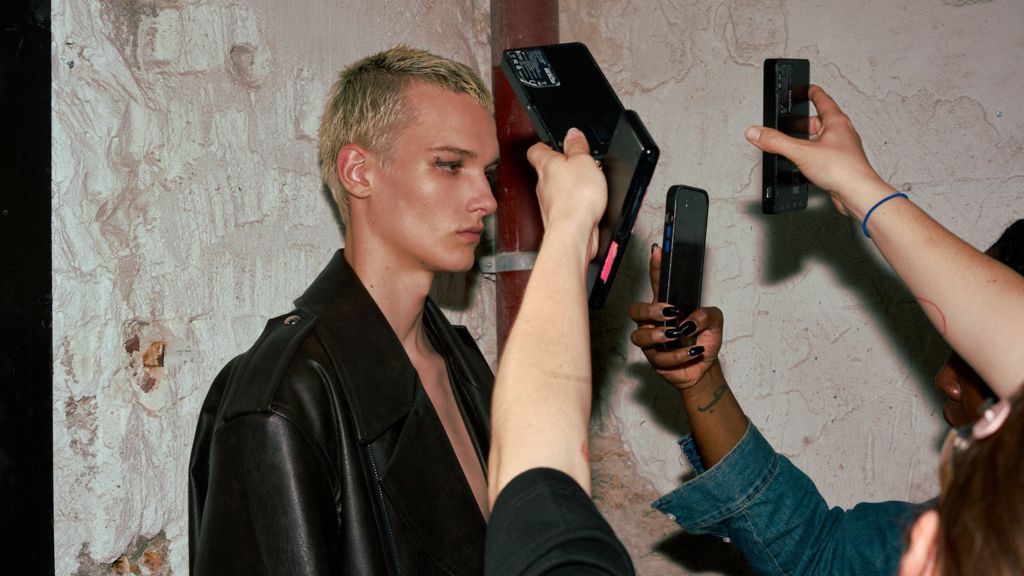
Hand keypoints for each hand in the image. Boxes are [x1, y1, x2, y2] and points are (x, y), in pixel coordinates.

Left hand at [527, 128, 607, 259]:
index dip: (545, 145)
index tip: (556, 143)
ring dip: (570, 186)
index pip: (536, 150)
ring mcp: (549, 203)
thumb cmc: (575, 199)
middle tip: (579, 163)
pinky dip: (575, 202)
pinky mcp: (559, 218)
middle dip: (562, 166)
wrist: (574, 233)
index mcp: (546, 165)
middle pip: (548, 170)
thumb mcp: (583, 161)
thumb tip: (573, 133)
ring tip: (588, 183)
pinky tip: (588, 203)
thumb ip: (577, 146)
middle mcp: (543, 184)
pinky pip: (566, 205)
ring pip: (557, 189)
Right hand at [629, 247, 723, 389]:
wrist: (705, 368)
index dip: (656, 267)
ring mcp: (652, 341)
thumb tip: (690, 320)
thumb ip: (707, 314)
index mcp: (667, 305)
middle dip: (649, 310)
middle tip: (669, 312)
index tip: (658, 252)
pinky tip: (692, 352)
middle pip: (636, 310)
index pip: (658, 283)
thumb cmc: (704, 340)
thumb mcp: (715, 321)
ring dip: (658, 335)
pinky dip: (678, 354)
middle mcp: (654, 322)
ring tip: (676, 335)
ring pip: (639, 336)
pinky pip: (658, 357)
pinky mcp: (654, 359)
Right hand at [745, 84, 891, 215]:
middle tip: (789, 127)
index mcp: (836, 122)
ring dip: (807, 143)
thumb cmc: (843, 169)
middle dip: (802, 124)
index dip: (811, 93)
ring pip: (820, 140)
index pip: (822, 100)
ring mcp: (842, 150)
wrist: (857, 194)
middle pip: (818, 122)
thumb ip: (776, 142)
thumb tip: (756, 132)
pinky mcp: (840, 166)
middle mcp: (841, 133)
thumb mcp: (801, 152)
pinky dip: (812, 158)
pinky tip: (804, 167)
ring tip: (795, 150)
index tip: (806, 88)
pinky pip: (822, 156)